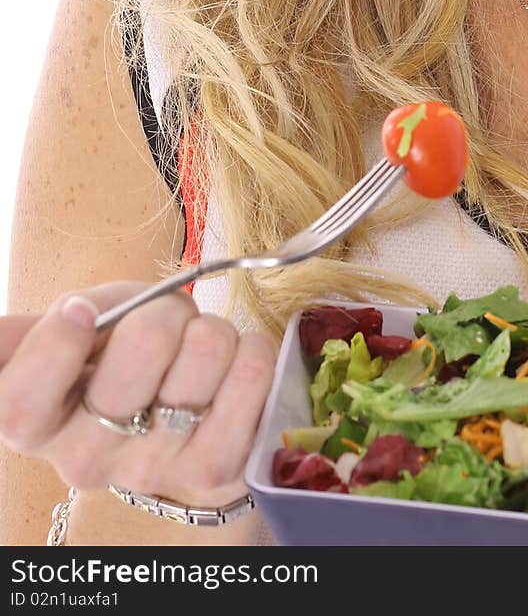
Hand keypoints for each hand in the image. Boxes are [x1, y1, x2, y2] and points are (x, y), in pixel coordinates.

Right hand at [0, 283, 276, 509]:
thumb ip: (25, 330)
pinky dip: (252, 354)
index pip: (19, 404)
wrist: (172, 404)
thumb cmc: (112, 354)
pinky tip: (238, 357)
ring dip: (211, 330)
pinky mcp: (214, 467)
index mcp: (35, 423)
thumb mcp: (66, 328)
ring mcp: (151, 469)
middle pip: (133, 364)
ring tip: (199, 343)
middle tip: (162, 321)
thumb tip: (21, 327)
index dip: (53, 349)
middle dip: (160, 315)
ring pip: (202, 357)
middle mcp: (86, 459)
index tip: (82, 311)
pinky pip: (248, 387)